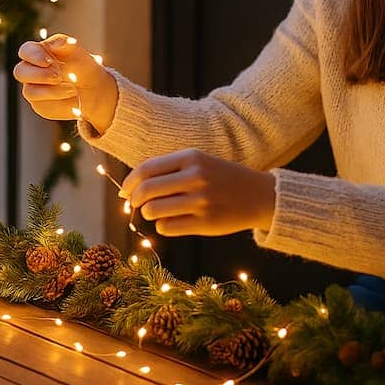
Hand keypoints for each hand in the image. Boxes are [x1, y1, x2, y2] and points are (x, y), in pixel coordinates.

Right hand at [13, 34, 117, 130]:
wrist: (94, 89)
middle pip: (20, 72)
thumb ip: (67, 45)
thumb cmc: (83, 66)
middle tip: (59, 76)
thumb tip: (54, 43)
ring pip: (30, 92)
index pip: (25, 51)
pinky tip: (73, 101)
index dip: (34, 56)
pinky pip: (43, 107)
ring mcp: (33, 89)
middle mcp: (31, 71)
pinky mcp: (40, 105)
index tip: (48, 61)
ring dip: (52, 91)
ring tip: (73, 90)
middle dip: (40, 75)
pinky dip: (60, 104)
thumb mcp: (79, 53)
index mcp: (38, 53)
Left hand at [118, 149, 276, 236]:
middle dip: (134, 200)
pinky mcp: (205, 223)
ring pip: (153, 210)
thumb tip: (130, 187)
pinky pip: (167, 227)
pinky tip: (171, 222)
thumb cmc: (222, 178)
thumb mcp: (199, 162)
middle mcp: (195, 177)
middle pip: (146, 191)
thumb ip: (168, 169)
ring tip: (156, 212)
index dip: (129, 182)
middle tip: (134, 205)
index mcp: (191, 157)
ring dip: (148, 213)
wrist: (260, 195)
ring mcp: (200, 201)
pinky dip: (162, 226)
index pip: (146, 169)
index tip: (124, 191)